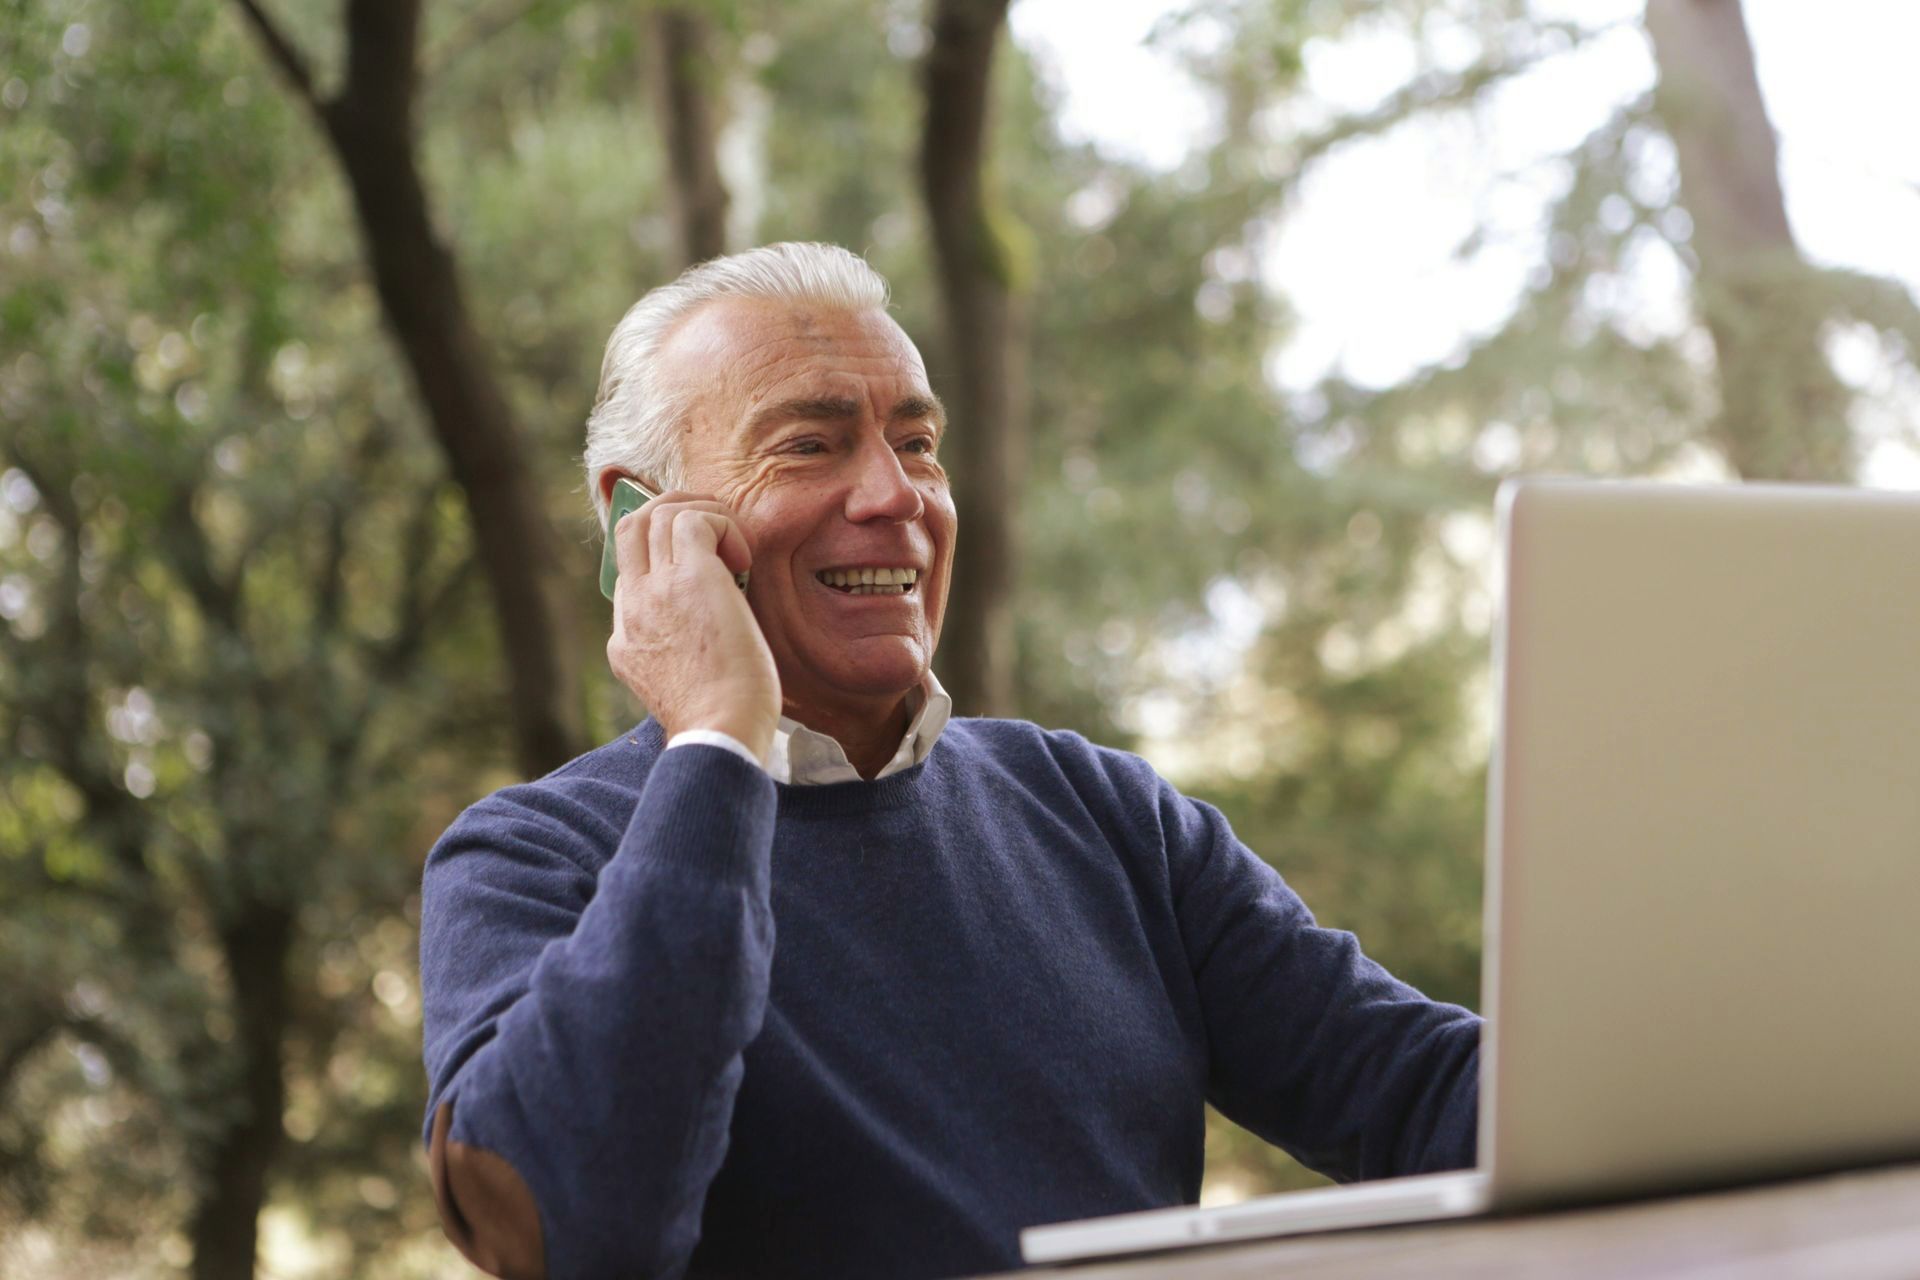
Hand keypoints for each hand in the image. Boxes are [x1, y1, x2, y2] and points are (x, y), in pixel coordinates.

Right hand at [606, 492, 780, 762]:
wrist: (722, 732)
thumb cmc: (721, 720)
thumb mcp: (682, 686)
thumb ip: (682, 653)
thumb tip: (713, 626)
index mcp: (626, 639)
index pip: (629, 573)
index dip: (665, 556)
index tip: (705, 561)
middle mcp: (633, 608)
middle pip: (630, 529)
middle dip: (670, 511)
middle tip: (711, 526)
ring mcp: (656, 590)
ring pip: (658, 514)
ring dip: (702, 513)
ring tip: (734, 543)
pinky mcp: (692, 578)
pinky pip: (694, 520)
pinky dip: (723, 525)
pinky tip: (743, 559)